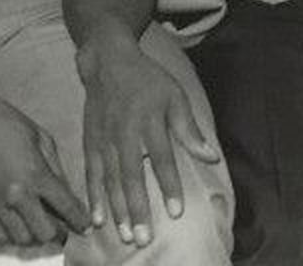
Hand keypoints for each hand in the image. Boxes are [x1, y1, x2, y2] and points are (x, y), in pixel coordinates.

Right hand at [0, 71, 89, 247]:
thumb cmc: (4, 122)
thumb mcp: (41, 138)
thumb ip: (55, 169)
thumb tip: (66, 195)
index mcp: (36, 173)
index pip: (66, 207)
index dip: (79, 222)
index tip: (85, 228)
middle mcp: (16, 194)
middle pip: (44, 233)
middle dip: (57, 233)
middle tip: (61, 228)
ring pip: (20, 240)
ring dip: (33, 236)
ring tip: (37, 224)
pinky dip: (9, 237)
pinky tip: (15, 225)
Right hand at [78, 30, 219, 246]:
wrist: (108, 63)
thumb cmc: (148, 81)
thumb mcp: (175, 96)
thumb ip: (190, 129)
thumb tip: (212, 156)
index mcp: (149, 120)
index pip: (161, 158)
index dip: (169, 185)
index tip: (176, 211)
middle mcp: (124, 133)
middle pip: (131, 175)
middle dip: (137, 208)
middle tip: (143, 239)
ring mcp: (104, 140)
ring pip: (110, 180)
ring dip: (117, 210)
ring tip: (126, 235)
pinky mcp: (89, 143)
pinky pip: (91, 175)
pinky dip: (93, 198)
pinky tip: (97, 220)